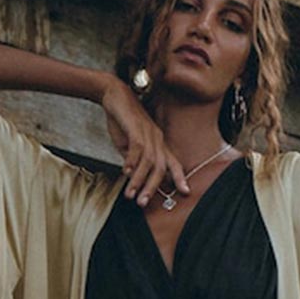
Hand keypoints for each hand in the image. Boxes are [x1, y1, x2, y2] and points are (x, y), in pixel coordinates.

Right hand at [99, 76, 188, 206]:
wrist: (114, 95)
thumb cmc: (122, 120)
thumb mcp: (128, 144)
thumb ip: (132, 159)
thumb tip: (132, 176)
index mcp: (158, 142)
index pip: (172, 162)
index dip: (180, 177)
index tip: (185, 192)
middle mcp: (156, 138)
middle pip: (161, 166)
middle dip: (153, 187)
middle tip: (143, 203)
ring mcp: (147, 132)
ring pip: (149, 161)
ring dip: (139, 180)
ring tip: (131, 194)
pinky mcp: (135, 127)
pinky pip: (137, 149)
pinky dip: (131, 162)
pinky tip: (124, 172)